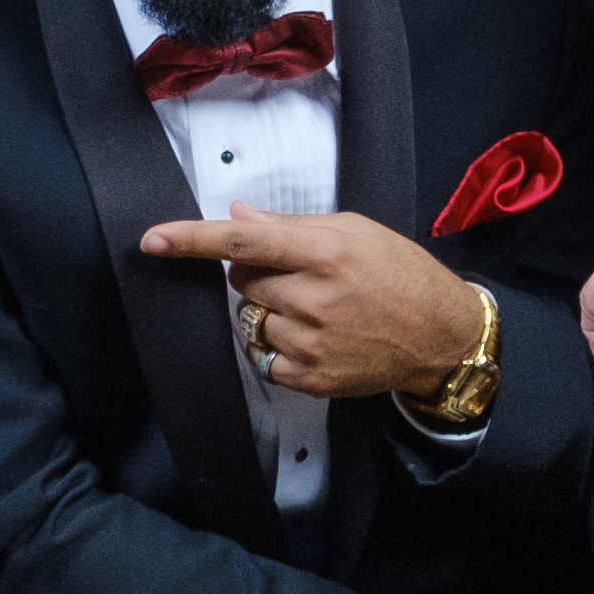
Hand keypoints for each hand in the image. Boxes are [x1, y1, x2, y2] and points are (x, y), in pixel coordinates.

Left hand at [139, 205, 479, 404]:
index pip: (244, 243)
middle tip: (301, 275)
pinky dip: (278, 344)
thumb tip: (237, 216)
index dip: (192, 240)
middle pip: (241, 281)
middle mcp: (314, 298)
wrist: (441, 337)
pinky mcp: (310, 377)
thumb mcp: (356, 230)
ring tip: (317, 309)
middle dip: (257, 274)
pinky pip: (264, 355)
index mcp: (325, 252)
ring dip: (270, 310)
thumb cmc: (400, 274)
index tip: (152, 240)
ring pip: (251, 318)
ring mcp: (311, 342)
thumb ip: (292, 226)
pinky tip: (315, 336)